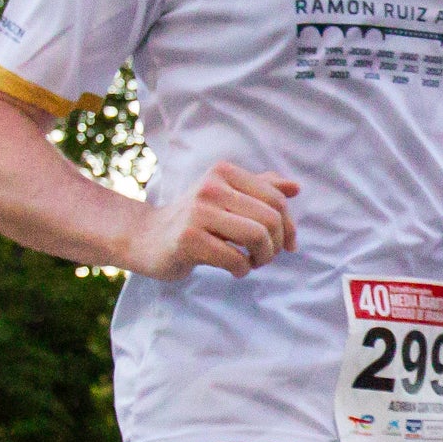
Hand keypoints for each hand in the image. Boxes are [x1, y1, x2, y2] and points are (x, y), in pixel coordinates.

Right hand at [129, 161, 301, 281]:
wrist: (146, 238)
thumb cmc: (194, 219)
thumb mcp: (226, 197)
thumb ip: (260, 189)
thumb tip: (296, 187)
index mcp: (224, 172)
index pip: (276, 198)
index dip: (289, 226)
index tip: (286, 245)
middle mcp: (211, 186)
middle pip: (270, 218)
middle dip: (276, 245)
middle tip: (264, 257)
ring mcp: (198, 211)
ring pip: (257, 236)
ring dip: (262, 258)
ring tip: (251, 263)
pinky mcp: (188, 239)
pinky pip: (235, 259)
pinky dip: (242, 269)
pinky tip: (235, 269)